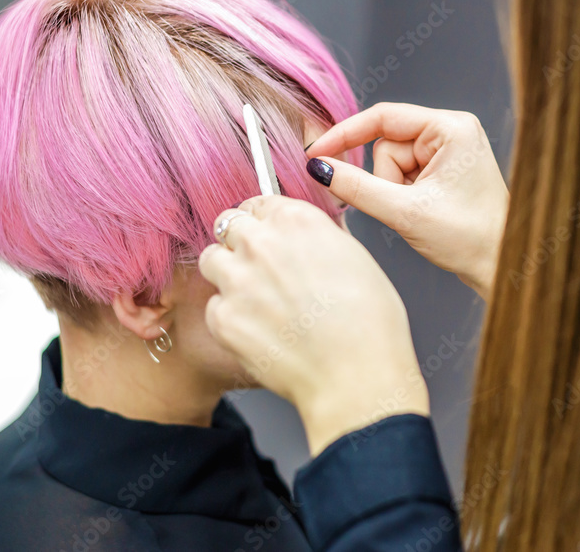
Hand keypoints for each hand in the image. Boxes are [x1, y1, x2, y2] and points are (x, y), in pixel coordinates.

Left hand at [198, 197, 428, 455]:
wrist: (355, 377)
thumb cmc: (369, 326)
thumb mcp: (357, 260)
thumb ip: (322, 238)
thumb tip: (309, 235)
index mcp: (297, 221)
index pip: (259, 202)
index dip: (262, 220)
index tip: (264, 233)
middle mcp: (261, 243)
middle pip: (227, 225)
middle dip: (239, 242)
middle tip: (257, 267)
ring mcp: (237, 280)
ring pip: (211, 260)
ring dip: (227, 274)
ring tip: (254, 300)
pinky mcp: (222, 318)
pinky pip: (214, 307)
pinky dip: (229, 317)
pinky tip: (258, 332)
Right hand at [306, 102, 507, 300]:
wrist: (500, 266)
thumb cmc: (469, 238)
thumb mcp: (405, 212)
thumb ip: (357, 188)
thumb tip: (320, 168)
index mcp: (451, 128)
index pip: (383, 118)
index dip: (345, 135)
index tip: (315, 153)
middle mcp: (451, 132)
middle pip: (385, 146)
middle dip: (385, 181)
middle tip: (406, 207)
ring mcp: (448, 152)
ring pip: (390, 165)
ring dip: (393, 192)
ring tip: (420, 213)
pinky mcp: (443, 171)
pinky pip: (402, 177)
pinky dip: (401, 197)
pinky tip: (423, 213)